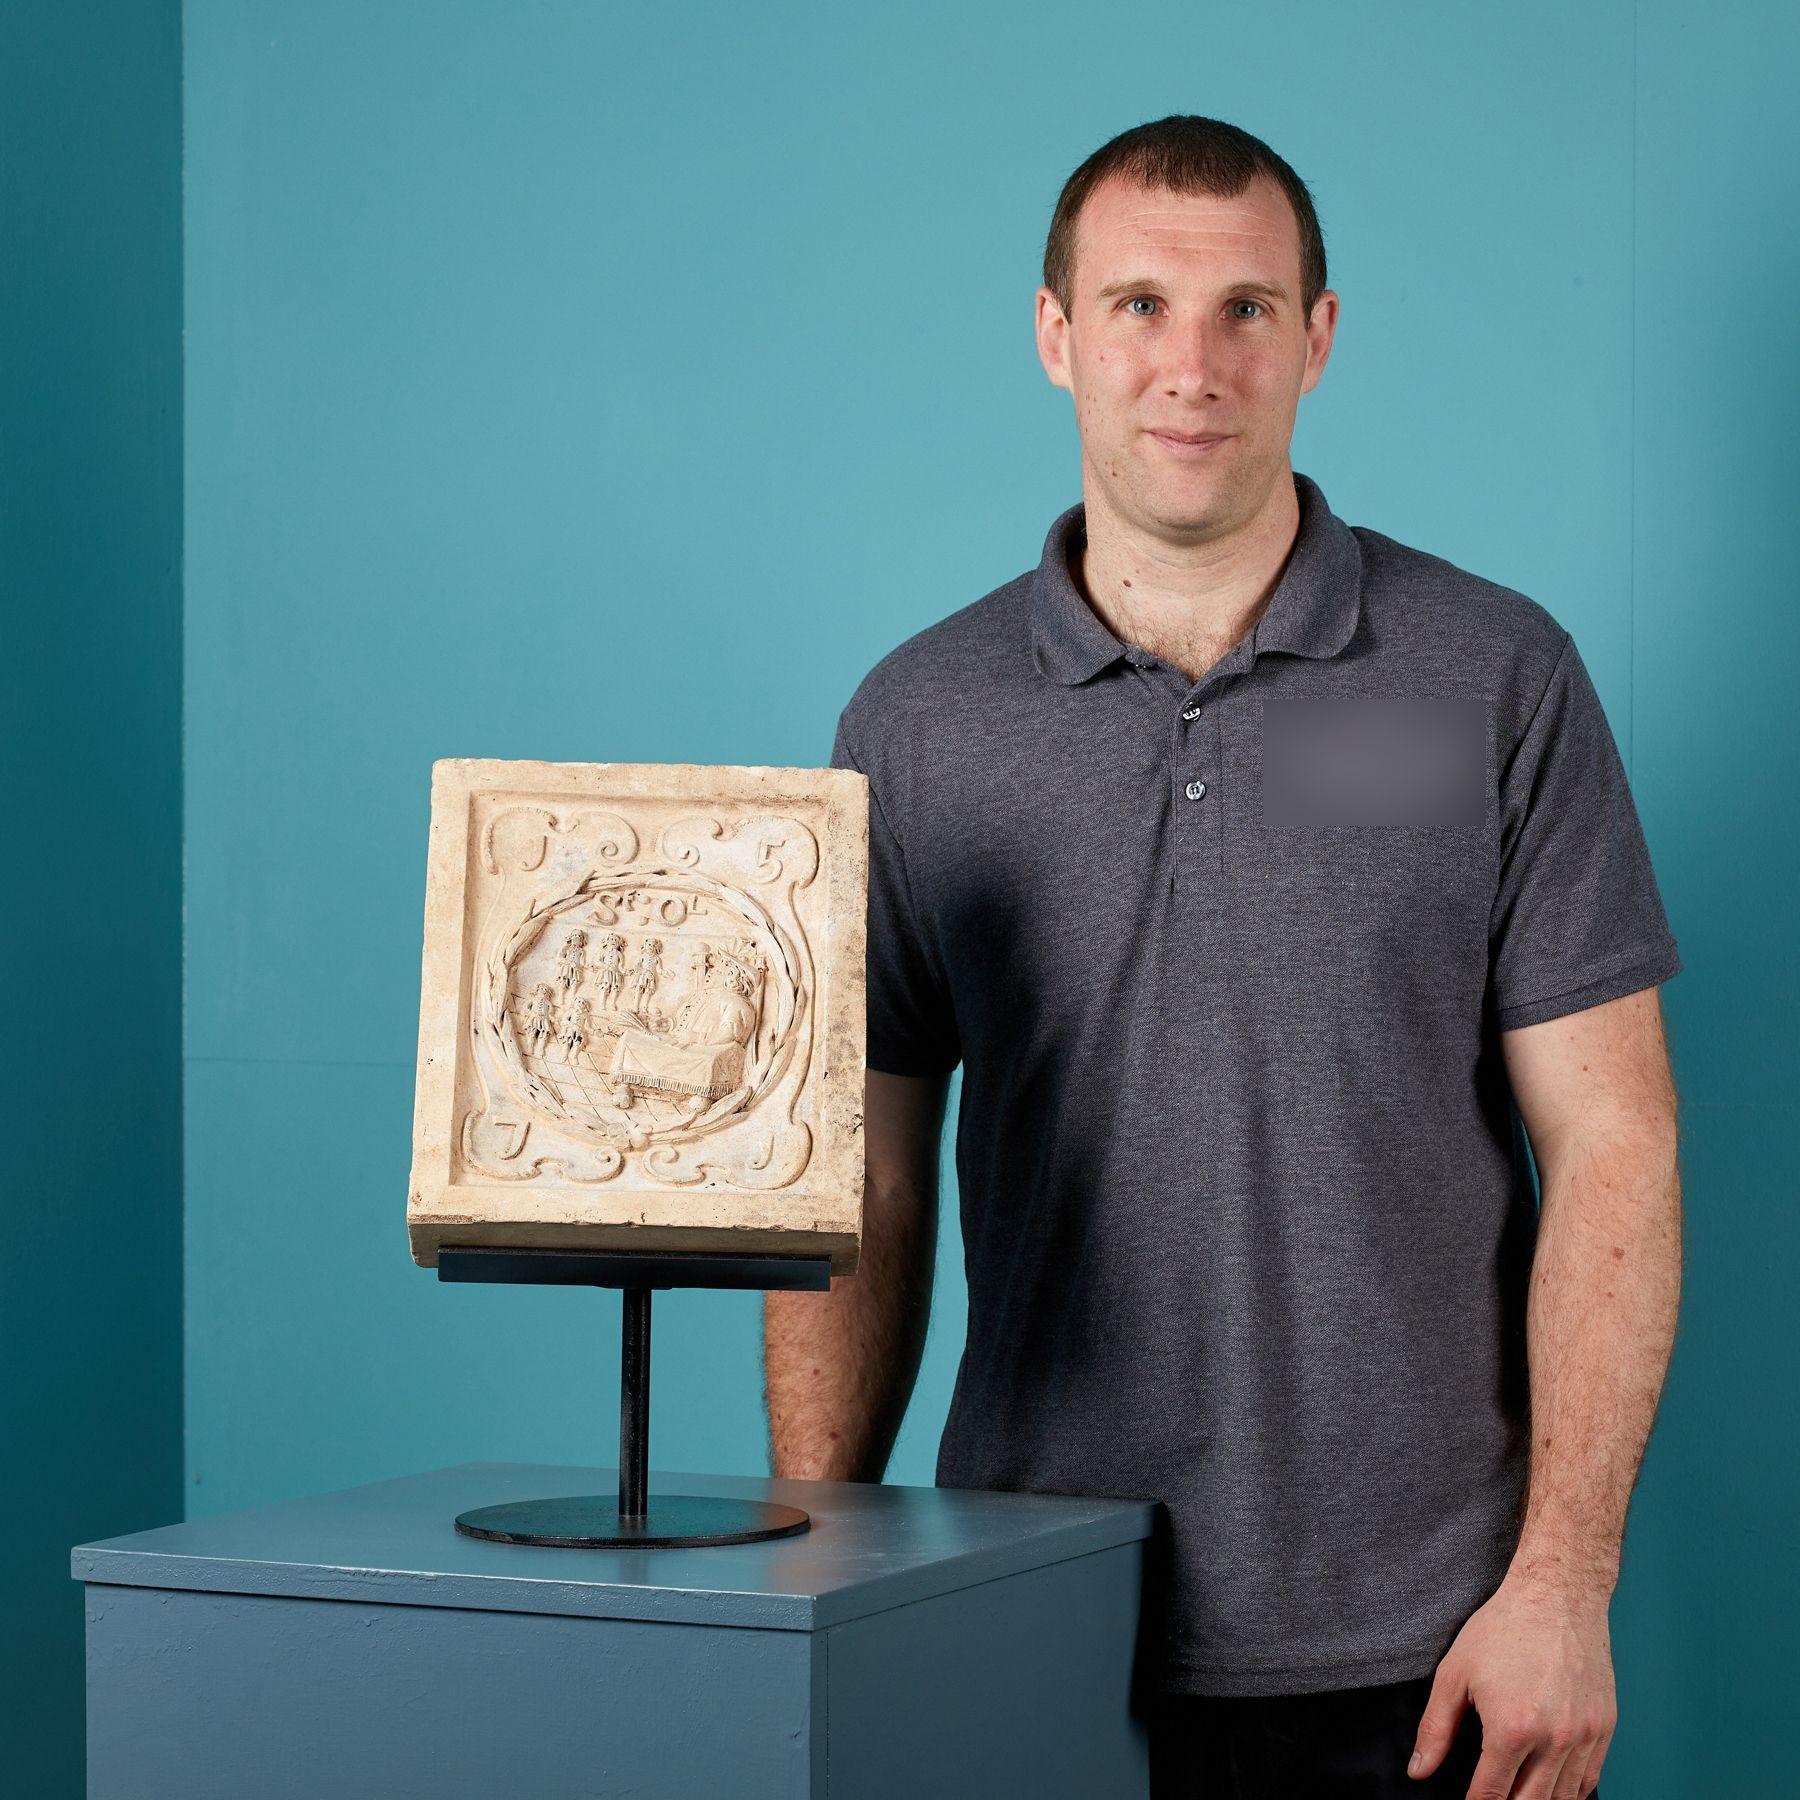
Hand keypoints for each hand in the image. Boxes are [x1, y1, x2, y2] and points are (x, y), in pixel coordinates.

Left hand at [1407, 1572, 1617, 1797]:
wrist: (1558, 1597)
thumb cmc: (1502, 1629)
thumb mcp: (1455, 1672)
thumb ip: (1436, 1728)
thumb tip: (1419, 1771)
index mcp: (1512, 1729)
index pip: (1491, 1795)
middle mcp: (1553, 1741)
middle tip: (1492, 1799)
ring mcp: (1584, 1738)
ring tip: (1517, 1795)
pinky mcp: (1604, 1730)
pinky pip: (1588, 1781)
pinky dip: (1568, 1793)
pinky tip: (1549, 1787)